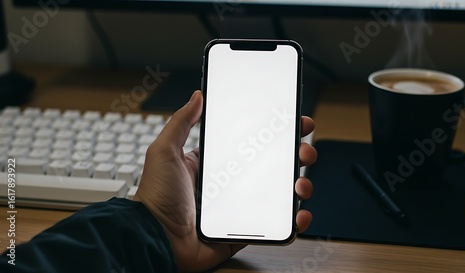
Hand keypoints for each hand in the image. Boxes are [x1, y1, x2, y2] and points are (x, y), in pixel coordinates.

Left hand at [134, 90, 316, 272]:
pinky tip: (299, 215)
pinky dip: (293, 221)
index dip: (275, 133)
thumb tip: (197, 96)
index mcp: (216, 163)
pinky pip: (276, 225)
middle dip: (296, 156)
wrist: (155, 239)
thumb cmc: (155, 198)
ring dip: (300, 186)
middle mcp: (232, 183)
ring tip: (301, 185)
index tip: (293, 122)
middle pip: (274, 166)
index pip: (252, 143)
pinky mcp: (246, 230)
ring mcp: (241, 207)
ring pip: (280, 194)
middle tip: (304, 151)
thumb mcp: (164, 151)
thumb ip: (181, 122)